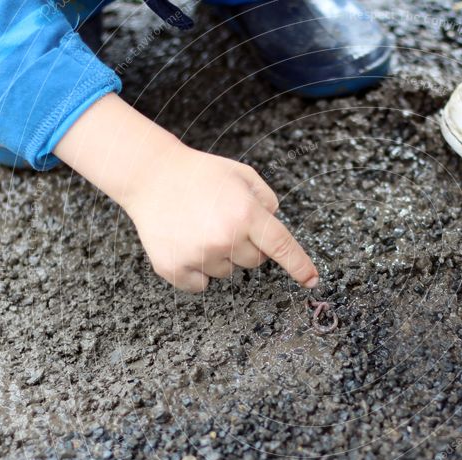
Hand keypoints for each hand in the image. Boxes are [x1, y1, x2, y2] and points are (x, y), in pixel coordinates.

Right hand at [53, 94, 318, 292]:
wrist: (150, 175)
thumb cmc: (200, 173)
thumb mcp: (242, 174)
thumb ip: (266, 199)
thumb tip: (275, 223)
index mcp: (246, 214)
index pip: (282, 247)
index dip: (300, 266)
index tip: (311, 281)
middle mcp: (226, 237)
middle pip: (254, 262)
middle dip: (246, 245)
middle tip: (222, 221)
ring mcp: (199, 255)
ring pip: (227, 272)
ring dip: (219, 256)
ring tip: (198, 227)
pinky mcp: (175, 268)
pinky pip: (200, 284)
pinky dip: (196, 270)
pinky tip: (185, 243)